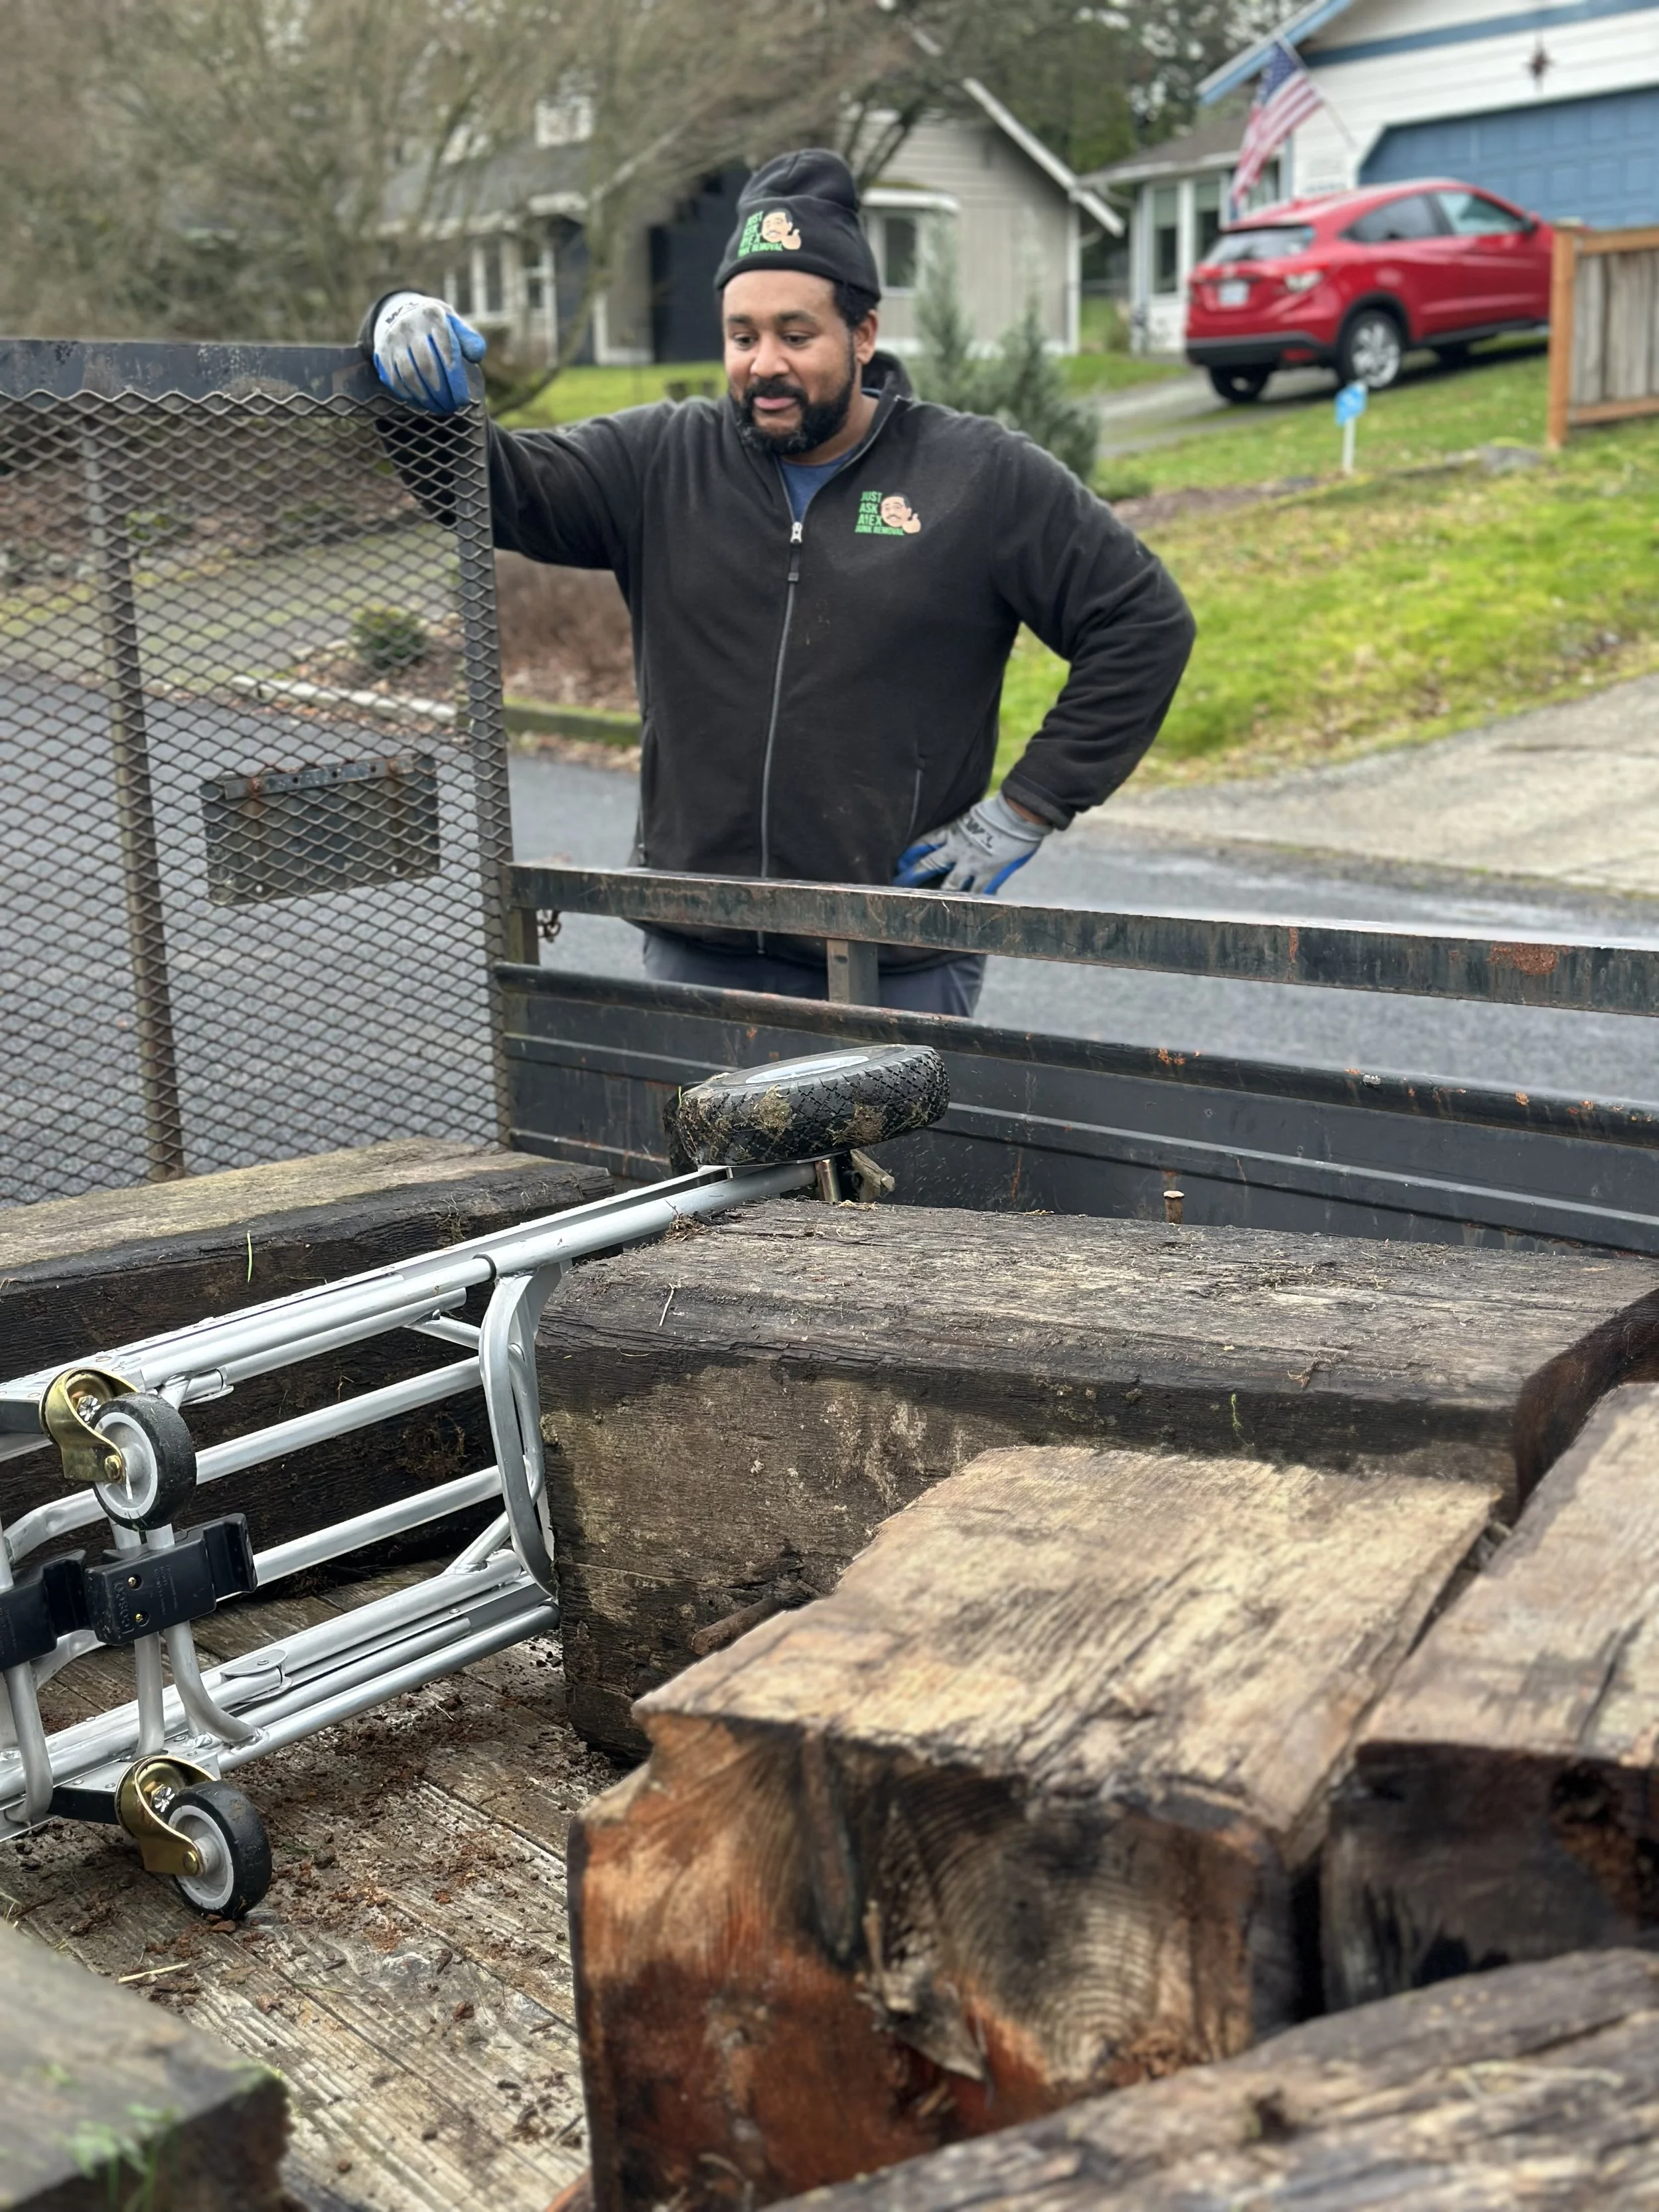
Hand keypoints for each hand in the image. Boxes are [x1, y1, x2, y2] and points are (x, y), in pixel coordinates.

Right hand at [371, 292, 486, 413]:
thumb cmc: (435, 324)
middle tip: (453, 407)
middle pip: (426, 366)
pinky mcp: (382, 353)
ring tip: (440, 408)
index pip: (446, 352)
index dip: (455, 380)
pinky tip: (423, 404)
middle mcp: (410, 326)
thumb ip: (469, 339)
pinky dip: (410, 396)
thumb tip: (477, 356)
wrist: (400, 311)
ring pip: (409, 376)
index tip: (464, 400)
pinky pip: (395, 380)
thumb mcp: (453, 323)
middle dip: (441, 393)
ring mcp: (393, 340)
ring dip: (426, 398)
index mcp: (433, 317)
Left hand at [893, 790, 1048, 894]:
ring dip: (939, 895)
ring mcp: (972, 865)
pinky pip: (977, 893)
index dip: (912, 853)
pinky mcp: (988, 875)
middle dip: (913, 876)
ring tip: (929, 906)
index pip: (925, 843)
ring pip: (950, 886)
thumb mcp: (975, 815)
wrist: (1018, 814)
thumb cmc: (1000, 810)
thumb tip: (967, 831)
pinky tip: (967, 912)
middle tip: (900, 884)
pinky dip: (972, 902)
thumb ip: (966, 828)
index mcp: (953, 832)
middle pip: (929, 865)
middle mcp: (957, 850)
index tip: (902, 863)